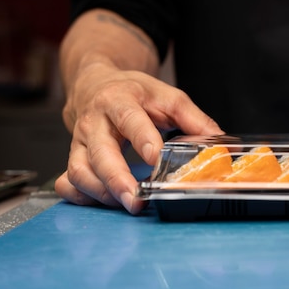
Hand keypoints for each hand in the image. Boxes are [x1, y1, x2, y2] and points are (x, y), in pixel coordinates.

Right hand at [55, 63, 222, 213]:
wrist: (95, 84)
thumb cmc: (135, 92)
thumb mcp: (167, 96)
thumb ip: (195, 119)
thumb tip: (221, 142)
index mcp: (121, 101)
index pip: (131, 120)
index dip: (142, 140)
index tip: (156, 159)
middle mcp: (95, 122)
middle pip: (100, 153)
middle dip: (117, 180)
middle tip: (136, 200)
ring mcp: (80, 141)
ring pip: (80, 171)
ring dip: (102, 193)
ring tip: (127, 204)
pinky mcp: (73, 156)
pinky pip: (67, 181)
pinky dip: (80, 196)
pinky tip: (101, 202)